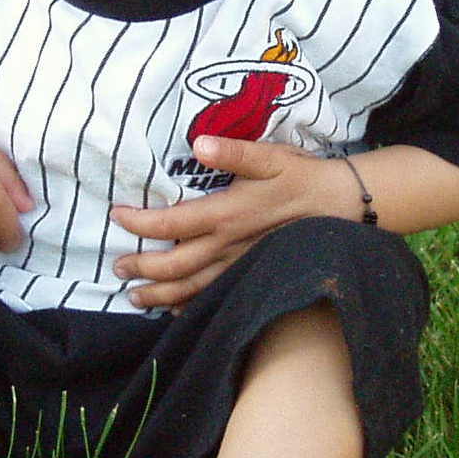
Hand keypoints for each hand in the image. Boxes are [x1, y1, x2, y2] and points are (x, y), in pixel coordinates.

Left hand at [110, 136, 354, 309]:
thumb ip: (235, 152)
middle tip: (117, 267)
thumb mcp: (272, 156)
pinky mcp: (253, 274)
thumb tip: (201, 144)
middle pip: (175, 266)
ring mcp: (241, 265)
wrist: (341, 205)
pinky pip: (218, 298)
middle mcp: (229, 245)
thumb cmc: (303, 176)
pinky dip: (193, 308)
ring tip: (135, 298)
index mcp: (227, 213)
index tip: (118, 215)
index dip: (140, 222)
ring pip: (193, 289)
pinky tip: (176, 313)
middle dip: (142, 268)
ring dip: (161, 296)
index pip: (172, 222)